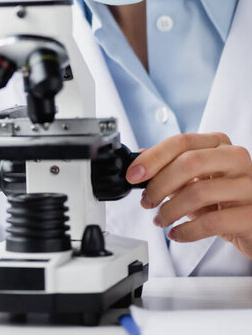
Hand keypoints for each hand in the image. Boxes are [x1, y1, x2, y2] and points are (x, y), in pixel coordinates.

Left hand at [126, 132, 251, 258]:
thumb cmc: (222, 197)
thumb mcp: (195, 178)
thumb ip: (169, 167)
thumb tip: (138, 160)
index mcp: (219, 144)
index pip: (181, 142)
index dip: (153, 158)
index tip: (134, 175)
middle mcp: (236, 159)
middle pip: (190, 163)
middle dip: (160, 184)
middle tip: (146, 201)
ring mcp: (247, 186)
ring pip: (198, 192)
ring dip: (170, 210)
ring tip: (160, 219)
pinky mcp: (251, 215)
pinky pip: (211, 222)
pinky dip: (186, 230)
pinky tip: (176, 233)